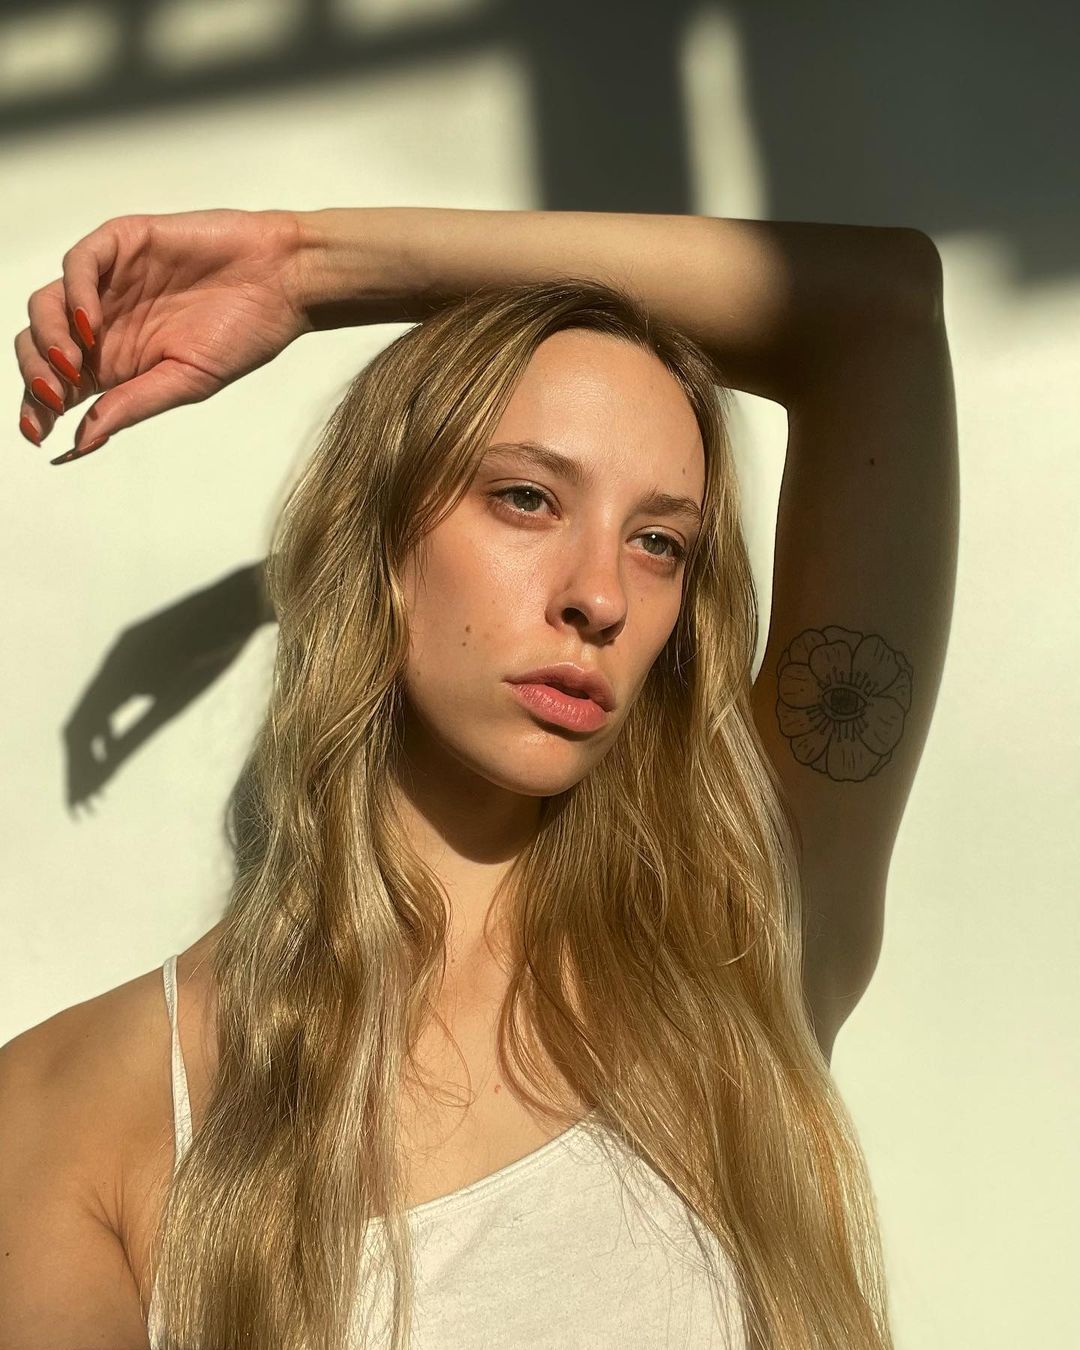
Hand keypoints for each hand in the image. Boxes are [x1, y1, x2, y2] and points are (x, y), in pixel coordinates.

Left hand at [15, 208, 311, 457]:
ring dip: (47, 337)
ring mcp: (109, 282)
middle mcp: (103, 322)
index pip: (58, 384)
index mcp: (116, 361)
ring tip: (71, 363)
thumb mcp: (185, 383)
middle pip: (40, 346)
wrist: (282, 282)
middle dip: (35, 376)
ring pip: (46, 305)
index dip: (39, 408)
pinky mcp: (122, 243)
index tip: (39, 434)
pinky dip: (74, 294)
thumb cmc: (244, 333)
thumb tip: (81, 442)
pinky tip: (90, 324)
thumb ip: (132, 405)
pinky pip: (78, 265)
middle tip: (55, 398)